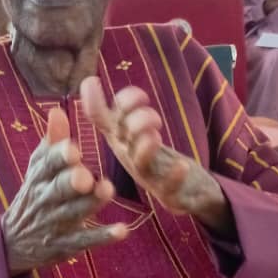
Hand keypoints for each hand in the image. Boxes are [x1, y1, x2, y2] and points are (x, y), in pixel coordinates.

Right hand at [1, 108, 127, 275]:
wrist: (15, 242)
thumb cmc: (34, 196)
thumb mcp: (37, 169)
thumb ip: (51, 142)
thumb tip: (57, 110)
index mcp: (39, 178)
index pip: (46, 165)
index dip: (59, 158)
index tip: (73, 149)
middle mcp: (46, 199)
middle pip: (58, 189)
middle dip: (72, 182)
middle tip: (86, 175)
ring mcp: (56, 224)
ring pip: (74, 212)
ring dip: (91, 203)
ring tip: (108, 191)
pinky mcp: (67, 245)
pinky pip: (85, 240)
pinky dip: (103, 236)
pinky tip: (123, 230)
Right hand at [80, 77, 233, 237]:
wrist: (190, 194)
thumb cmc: (159, 160)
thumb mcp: (135, 133)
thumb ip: (117, 111)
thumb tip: (87, 82)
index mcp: (121, 143)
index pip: (105, 122)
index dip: (107, 103)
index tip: (133, 94)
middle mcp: (130, 160)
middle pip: (122, 140)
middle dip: (136, 120)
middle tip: (155, 118)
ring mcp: (150, 178)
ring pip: (140, 163)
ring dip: (146, 146)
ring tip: (157, 135)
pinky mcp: (170, 195)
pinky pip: (168, 187)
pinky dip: (174, 176)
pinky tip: (182, 166)